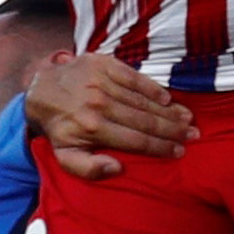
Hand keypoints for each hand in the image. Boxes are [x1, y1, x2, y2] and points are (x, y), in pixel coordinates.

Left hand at [25, 51, 194, 179]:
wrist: (40, 90)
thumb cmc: (59, 127)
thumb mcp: (65, 156)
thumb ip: (88, 169)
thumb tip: (118, 168)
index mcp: (92, 128)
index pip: (136, 140)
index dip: (161, 147)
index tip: (180, 151)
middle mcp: (99, 104)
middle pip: (145, 120)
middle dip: (172, 130)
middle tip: (193, 135)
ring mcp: (102, 82)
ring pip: (143, 100)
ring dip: (168, 110)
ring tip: (188, 119)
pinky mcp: (104, 64)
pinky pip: (135, 77)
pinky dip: (153, 88)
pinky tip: (168, 98)